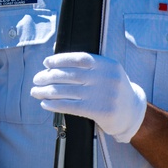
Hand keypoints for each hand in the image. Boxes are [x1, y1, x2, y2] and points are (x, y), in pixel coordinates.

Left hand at [30, 52, 146, 142]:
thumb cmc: (112, 89)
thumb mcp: (106, 72)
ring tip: (35, 91)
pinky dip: (54, 104)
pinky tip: (45, 103)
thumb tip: (55, 55)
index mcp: (107, 64)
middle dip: (49, 76)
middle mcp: (105, 78)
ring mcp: (103, 94)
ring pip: (67, 91)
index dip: (60, 59)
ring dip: (47, 91)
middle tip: (36, 79)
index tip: (46, 63)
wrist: (132, 112)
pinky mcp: (99, 111)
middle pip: (70, 75)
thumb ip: (86, 65)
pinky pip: (71, 106)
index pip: (79, 58)